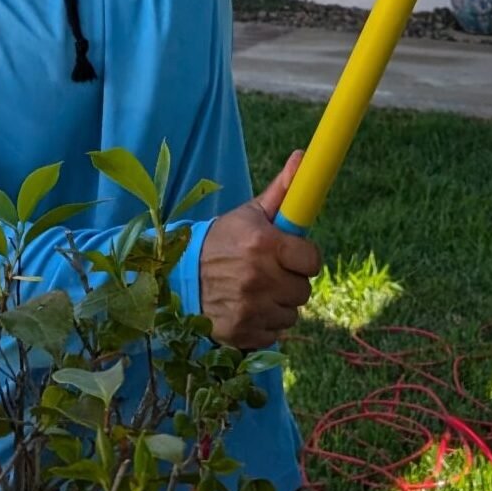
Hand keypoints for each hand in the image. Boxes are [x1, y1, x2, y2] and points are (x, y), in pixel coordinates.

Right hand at [198, 151, 321, 349]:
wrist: (179, 275)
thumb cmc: (223, 241)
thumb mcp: (249, 214)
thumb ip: (282, 190)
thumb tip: (303, 157)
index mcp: (263, 244)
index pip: (312, 260)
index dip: (303, 257)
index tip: (290, 253)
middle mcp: (259, 278)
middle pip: (304, 290)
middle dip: (290, 280)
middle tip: (269, 271)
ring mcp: (251, 309)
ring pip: (291, 313)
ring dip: (278, 303)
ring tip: (255, 289)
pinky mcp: (243, 333)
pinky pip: (275, 333)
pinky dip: (265, 323)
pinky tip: (247, 307)